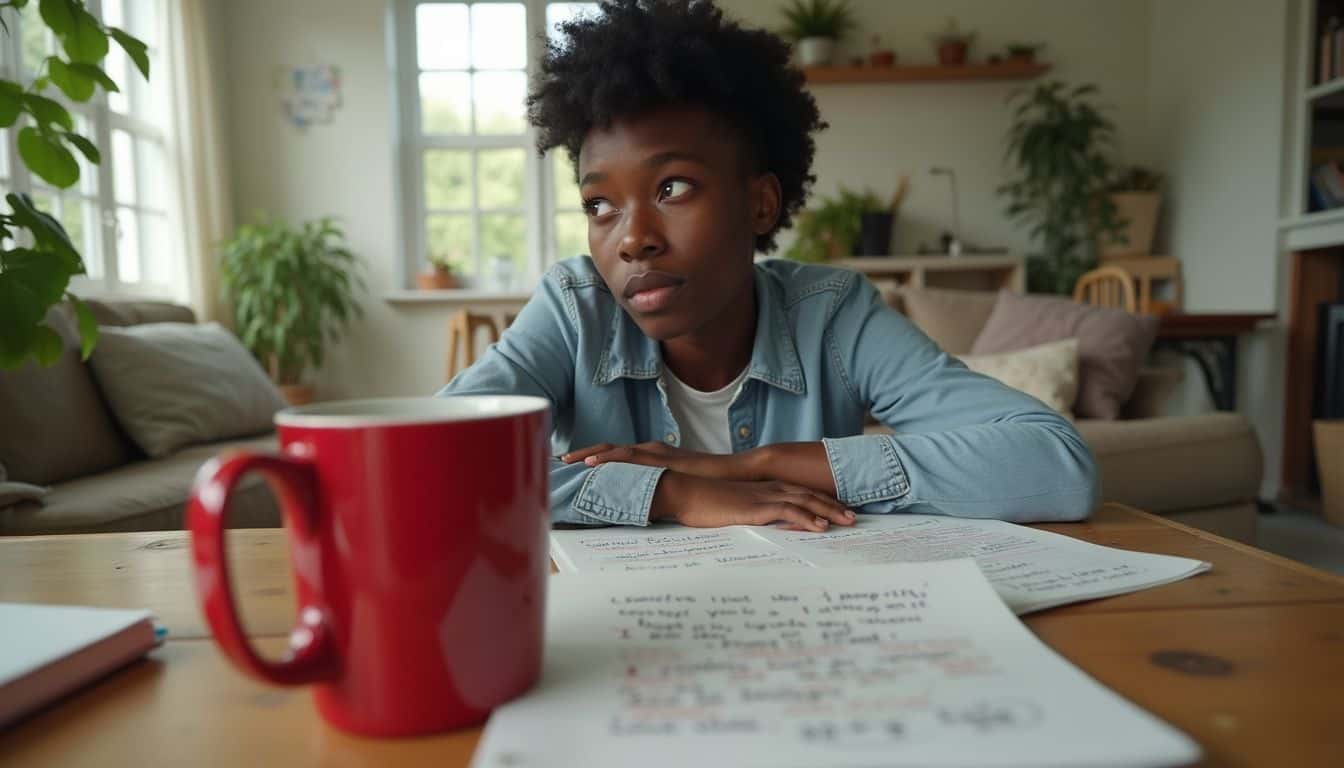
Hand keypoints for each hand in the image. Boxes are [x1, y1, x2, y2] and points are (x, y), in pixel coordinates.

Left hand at [561, 441, 751, 480]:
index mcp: (650, 457)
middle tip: (554, 462)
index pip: (613, 458)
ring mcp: (653, 452)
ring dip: (586, 455)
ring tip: (564, 462)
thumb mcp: (675, 492)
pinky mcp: (659, 458)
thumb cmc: (708, 486)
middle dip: (579, 455)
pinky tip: (590, 464)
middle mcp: (648, 450)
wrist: (733, 475)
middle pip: (605, 450)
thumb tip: (641, 516)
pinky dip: (607, 459)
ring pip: (612, 451)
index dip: (589, 461)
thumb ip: (657, 499)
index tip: (567, 469)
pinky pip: (628, 456)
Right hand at [650, 471, 854, 532]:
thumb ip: (748, 513)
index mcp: (764, 488)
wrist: (684, 491)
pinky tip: (821, 526)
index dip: (821, 501)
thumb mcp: (731, 508)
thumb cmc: (703, 502)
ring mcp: (763, 497)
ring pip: (806, 502)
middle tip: (853, 516)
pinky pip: (788, 512)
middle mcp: (769, 489)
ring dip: (829, 511)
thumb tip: (759, 525)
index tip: (838, 510)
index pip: (800, 493)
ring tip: (848, 520)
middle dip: (833, 505)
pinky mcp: (756, 508)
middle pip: (810, 495)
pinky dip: (808, 518)